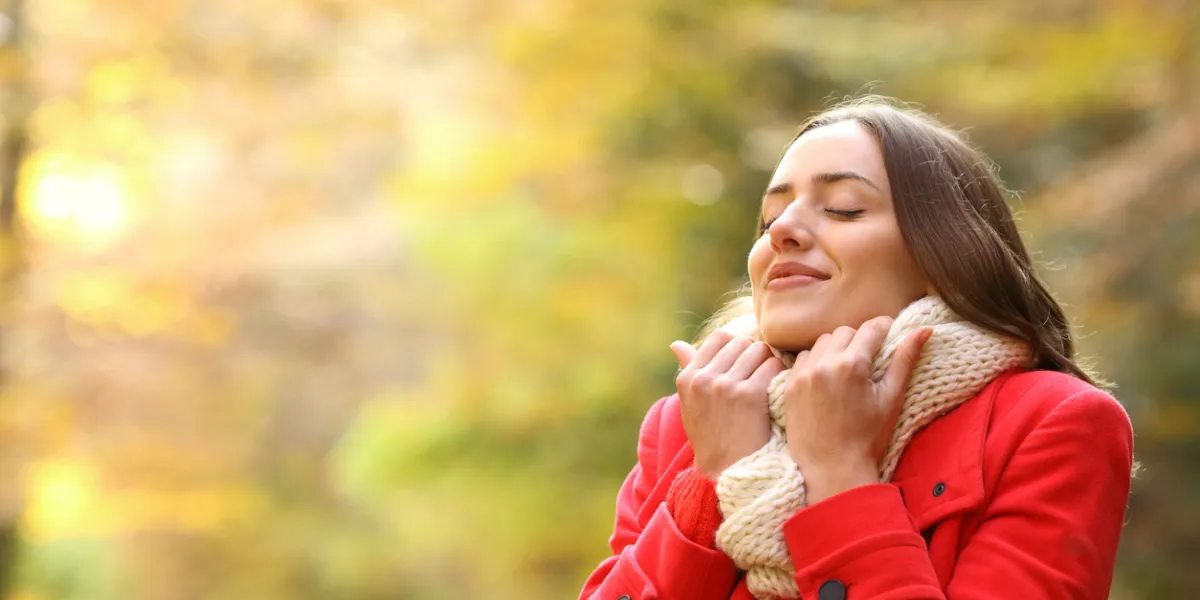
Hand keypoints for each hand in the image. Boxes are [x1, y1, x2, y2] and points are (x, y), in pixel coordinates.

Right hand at [670, 331, 784, 478]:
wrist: (728, 470)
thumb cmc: (712, 435)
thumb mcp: (692, 403)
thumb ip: (687, 370)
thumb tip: (676, 344)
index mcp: (688, 378)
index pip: (720, 337)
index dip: (737, 346)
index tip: (745, 363)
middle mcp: (703, 379)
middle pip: (741, 341)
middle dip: (754, 353)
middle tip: (760, 374)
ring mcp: (725, 386)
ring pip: (759, 350)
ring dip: (768, 362)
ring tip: (768, 381)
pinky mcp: (749, 395)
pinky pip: (772, 366)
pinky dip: (779, 374)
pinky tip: (777, 389)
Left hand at [782, 317, 932, 503]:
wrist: (831, 468)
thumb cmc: (868, 437)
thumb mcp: (891, 397)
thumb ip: (905, 359)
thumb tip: (925, 329)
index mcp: (852, 366)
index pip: (871, 328)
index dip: (884, 328)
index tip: (889, 334)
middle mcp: (824, 364)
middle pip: (845, 332)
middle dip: (859, 340)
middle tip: (869, 360)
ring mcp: (803, 374)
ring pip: (822, 342)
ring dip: (836, 348)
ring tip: (848, 370)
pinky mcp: (790, 385)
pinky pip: (804, 358)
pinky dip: (817, 361)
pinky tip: (827, 379)